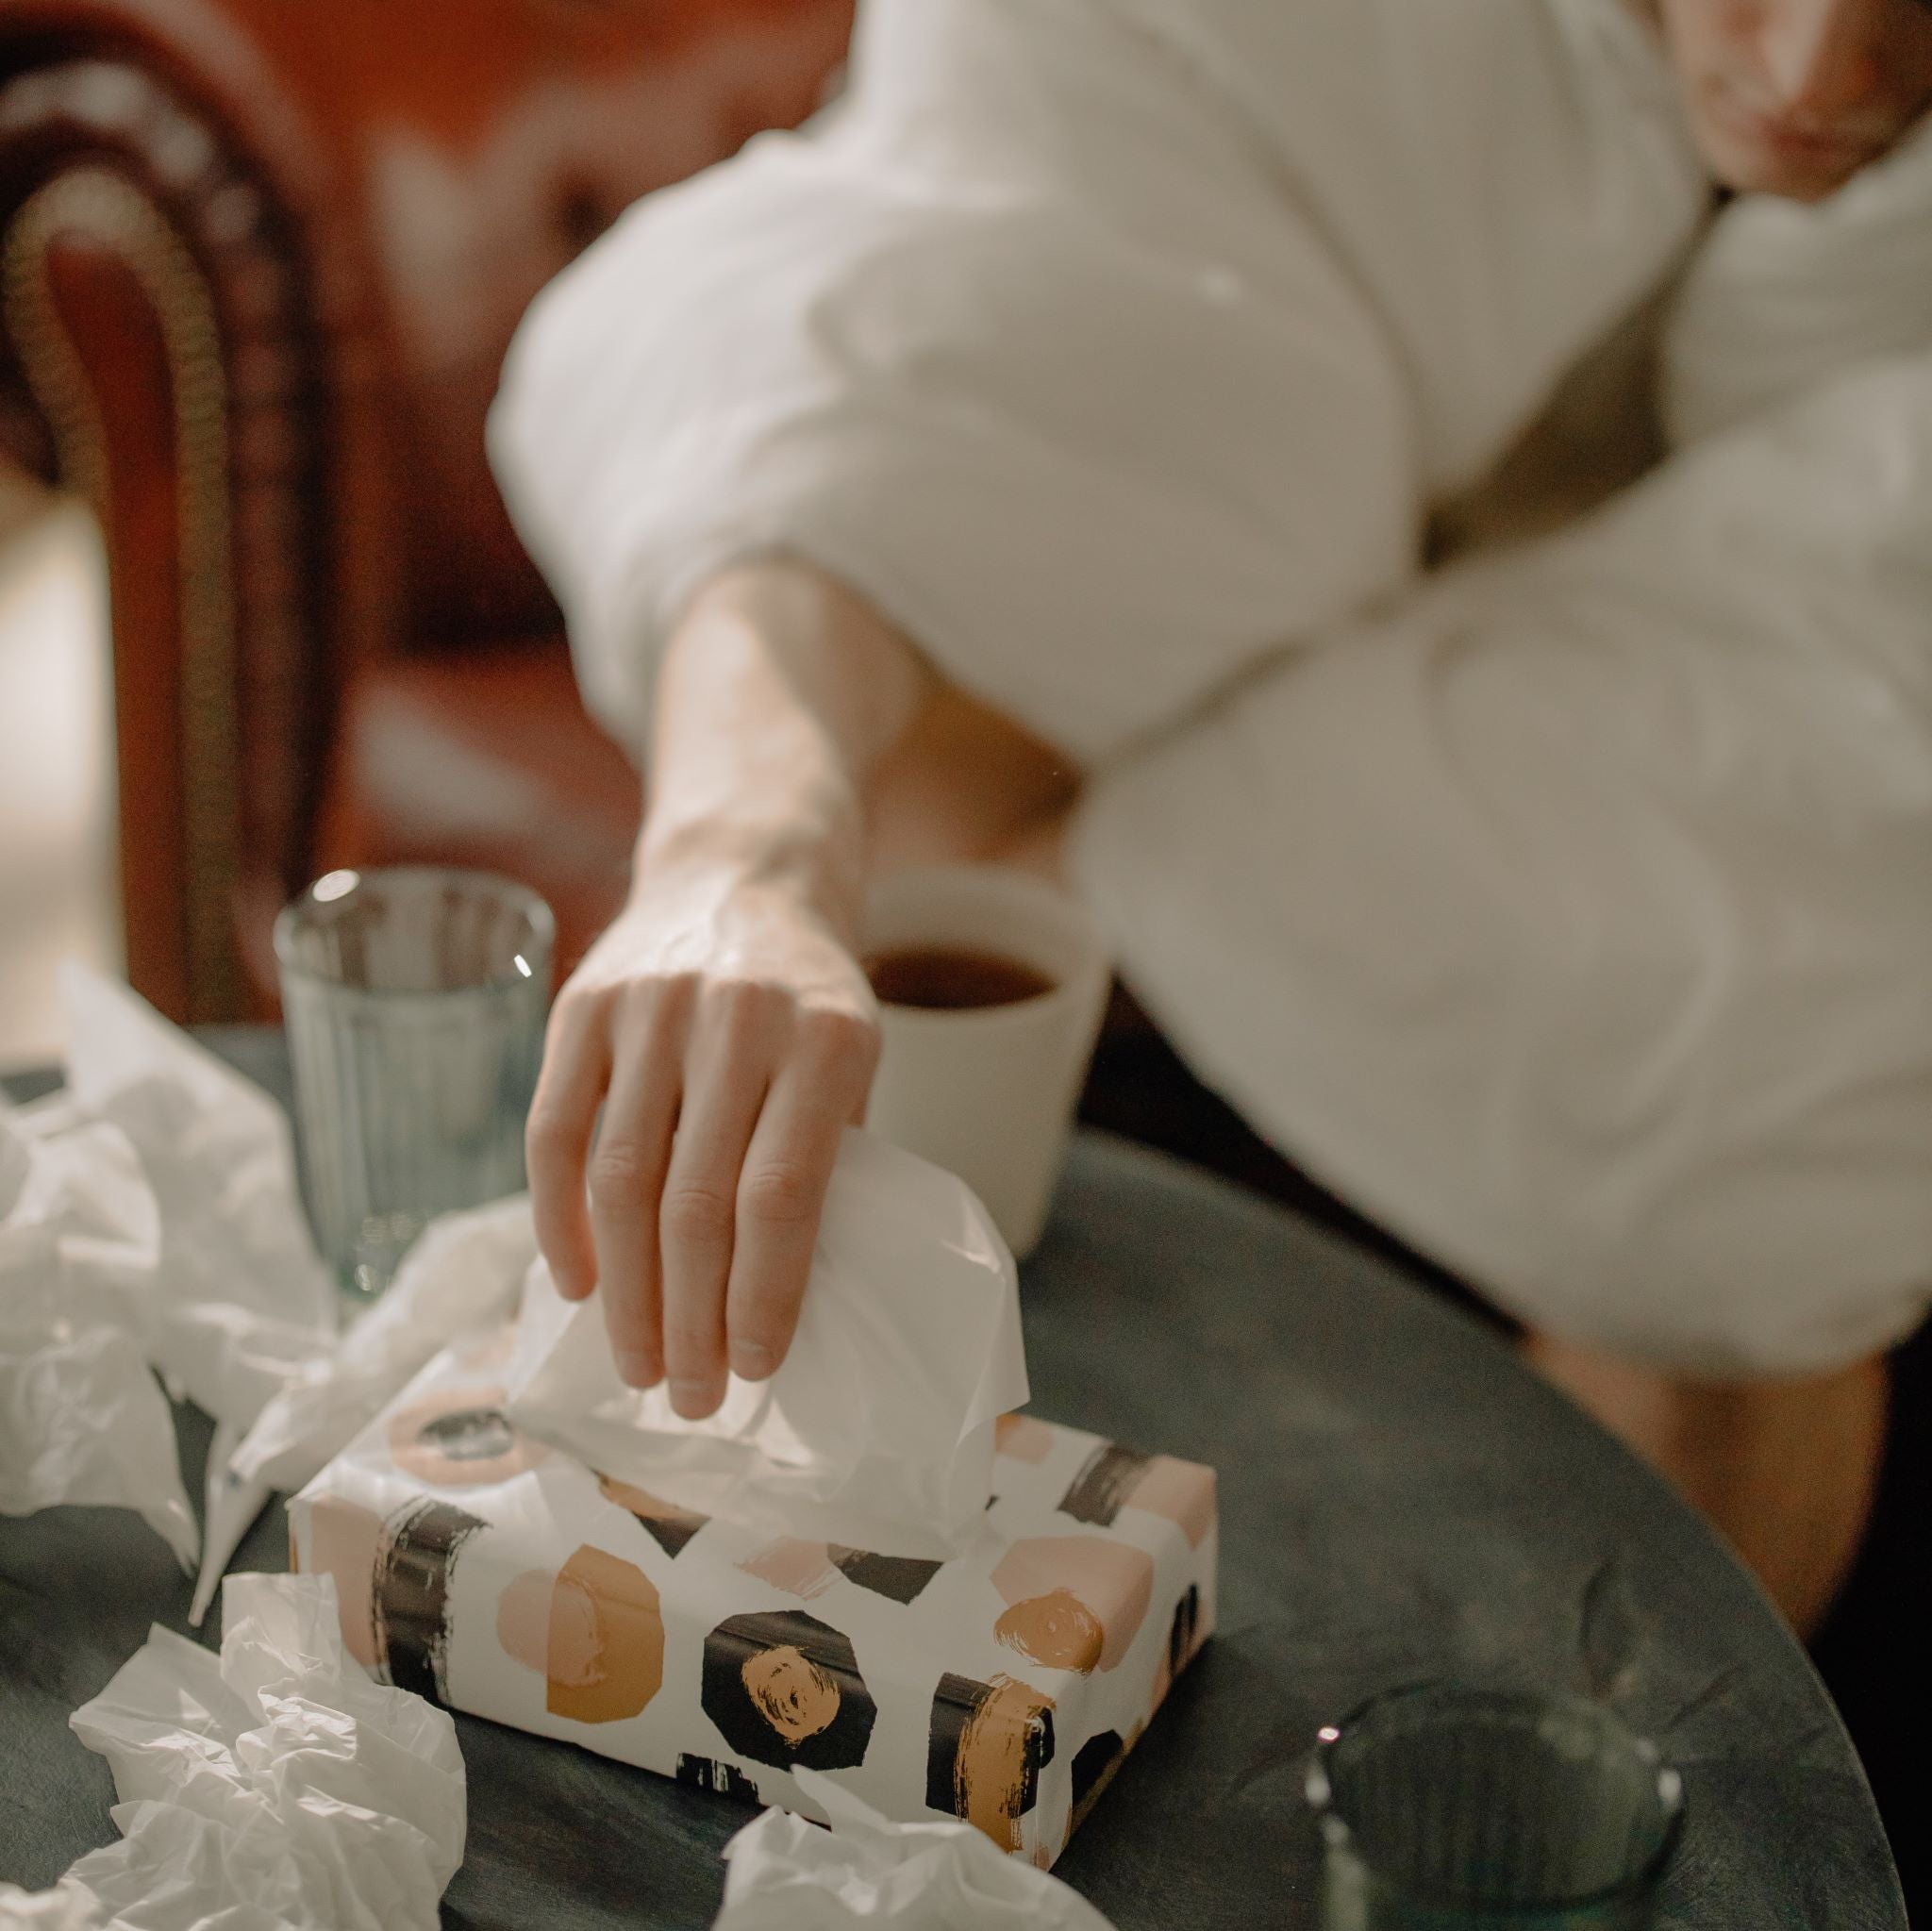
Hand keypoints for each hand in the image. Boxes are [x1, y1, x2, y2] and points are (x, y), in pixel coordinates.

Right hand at [525, 861, 879, 1416]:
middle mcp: (736, 1018)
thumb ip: (821, 1157)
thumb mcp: (851, 1061)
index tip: (755, 1369)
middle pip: (696, 1202)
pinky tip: (575, 1285)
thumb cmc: (807, 1002)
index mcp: (827, 1039)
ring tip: (639, 1364)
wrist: (740, 879)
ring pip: (620, 1181)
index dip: (764, 1293)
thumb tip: (775, 1304)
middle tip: (692, 1396)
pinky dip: (559, 1221)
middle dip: (691, 1318)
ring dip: (624, 1293)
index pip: (785, 1193)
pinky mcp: (582, 1007)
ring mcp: (651, 1008)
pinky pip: (556, 1134)